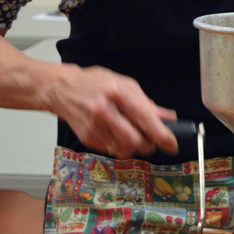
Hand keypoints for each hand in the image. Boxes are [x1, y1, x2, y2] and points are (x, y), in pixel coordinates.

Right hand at [54, 65, 178, 158]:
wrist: (61, 89)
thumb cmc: (95, 83)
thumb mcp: (124, 84)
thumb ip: (147, 103)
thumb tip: (168, 118)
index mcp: (118, 92)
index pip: (145, 118)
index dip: (162, 135)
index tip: (172, 145)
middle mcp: (105, 109)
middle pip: (135, 141)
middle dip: (148, 145)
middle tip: (151, 141)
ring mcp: (94, 125)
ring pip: (124, 149)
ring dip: (134, 148)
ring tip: (132, 136)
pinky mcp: (87, 137)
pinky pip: (111, 150)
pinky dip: (119, 146)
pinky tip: (115, 134)